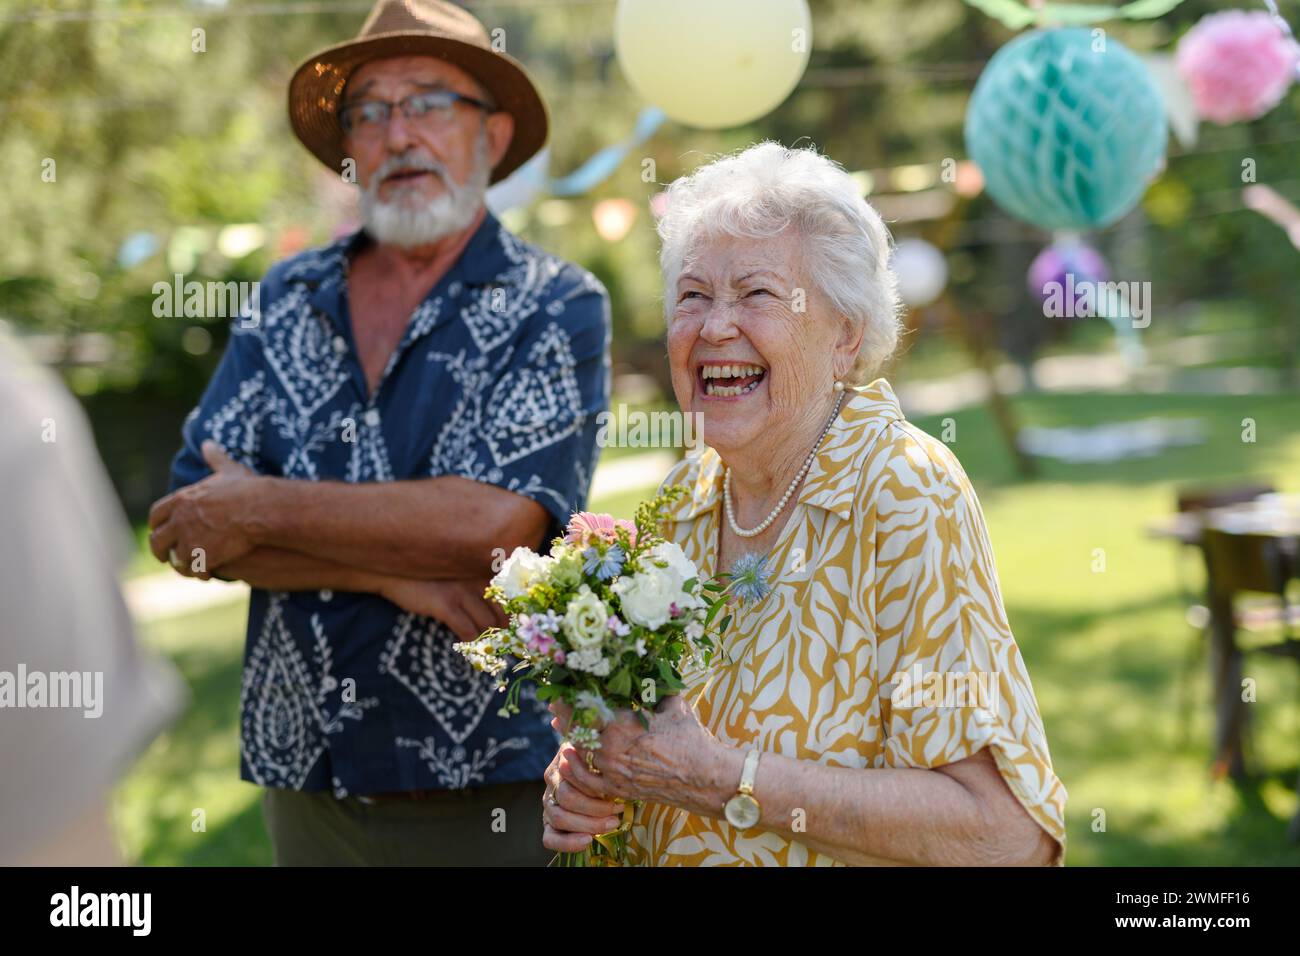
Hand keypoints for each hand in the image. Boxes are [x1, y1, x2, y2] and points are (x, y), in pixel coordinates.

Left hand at [148, 441, 260, 578]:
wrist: (261, 510)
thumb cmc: (247, 490)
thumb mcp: (229, 471)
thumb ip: (216, 458)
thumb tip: (209, 443)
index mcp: (181, 500)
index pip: (156, 515)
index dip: (157, 525)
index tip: (160, 531)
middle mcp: (179, 521)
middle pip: (158, 540)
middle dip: (161, 550)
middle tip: (167, 557)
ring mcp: (189, 540)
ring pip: (175, 558)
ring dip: (181, 563)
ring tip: (191, 567)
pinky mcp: (202, 557)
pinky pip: (193, 570)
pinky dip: (198, 573)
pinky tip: (207, 574)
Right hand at [379, 577, 503, 641]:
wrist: (394, 571)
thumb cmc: (428, 574)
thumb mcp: (457, 572)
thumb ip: (477, 584)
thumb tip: (497, 610)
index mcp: (482, 569)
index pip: (509, 595)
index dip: (514, 616)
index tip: (516, 631)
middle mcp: (476, 578)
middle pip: (502, 612)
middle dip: (505, 632)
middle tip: (503, 645)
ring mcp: (461, 591)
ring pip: (487, 624)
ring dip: (489, 640)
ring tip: (487, 649)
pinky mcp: (445, 605)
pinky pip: (467, 630)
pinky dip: (472, 643)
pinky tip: (469, 648)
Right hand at [541, 742, 624, 853]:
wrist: (595, 780)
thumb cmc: (603, 765)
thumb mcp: (599, 750)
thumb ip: (591, 738)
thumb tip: (563, 715)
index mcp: (561, 764)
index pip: (572, 777)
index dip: (595, 787)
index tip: (619, 794)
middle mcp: (551, 784)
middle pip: (567, 798)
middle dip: (596, 808)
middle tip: (619, 811)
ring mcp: (548, 805)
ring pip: (559, 818)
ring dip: (588, 824)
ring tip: (612, 824)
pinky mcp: (548, 825)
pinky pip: (550, 839)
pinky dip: (568, 842)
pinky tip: (587, 841)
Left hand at [551, 695, 734, 815]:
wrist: (703, 775)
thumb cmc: (689, 736)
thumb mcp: (671, 703)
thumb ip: (652, 690)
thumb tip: (643, 674)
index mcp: (621, 724)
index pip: (583, 710)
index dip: (567, 701)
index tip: (558, 692)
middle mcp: (611, 749)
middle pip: (577, 732)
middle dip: (566, 719)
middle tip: (556, 709)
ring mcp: (613, 771)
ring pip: (581, 754)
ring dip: (570, 741)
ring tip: (563, 730)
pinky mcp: (618, 788)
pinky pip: (587, 781)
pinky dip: (576, 770)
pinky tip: (570, 760)